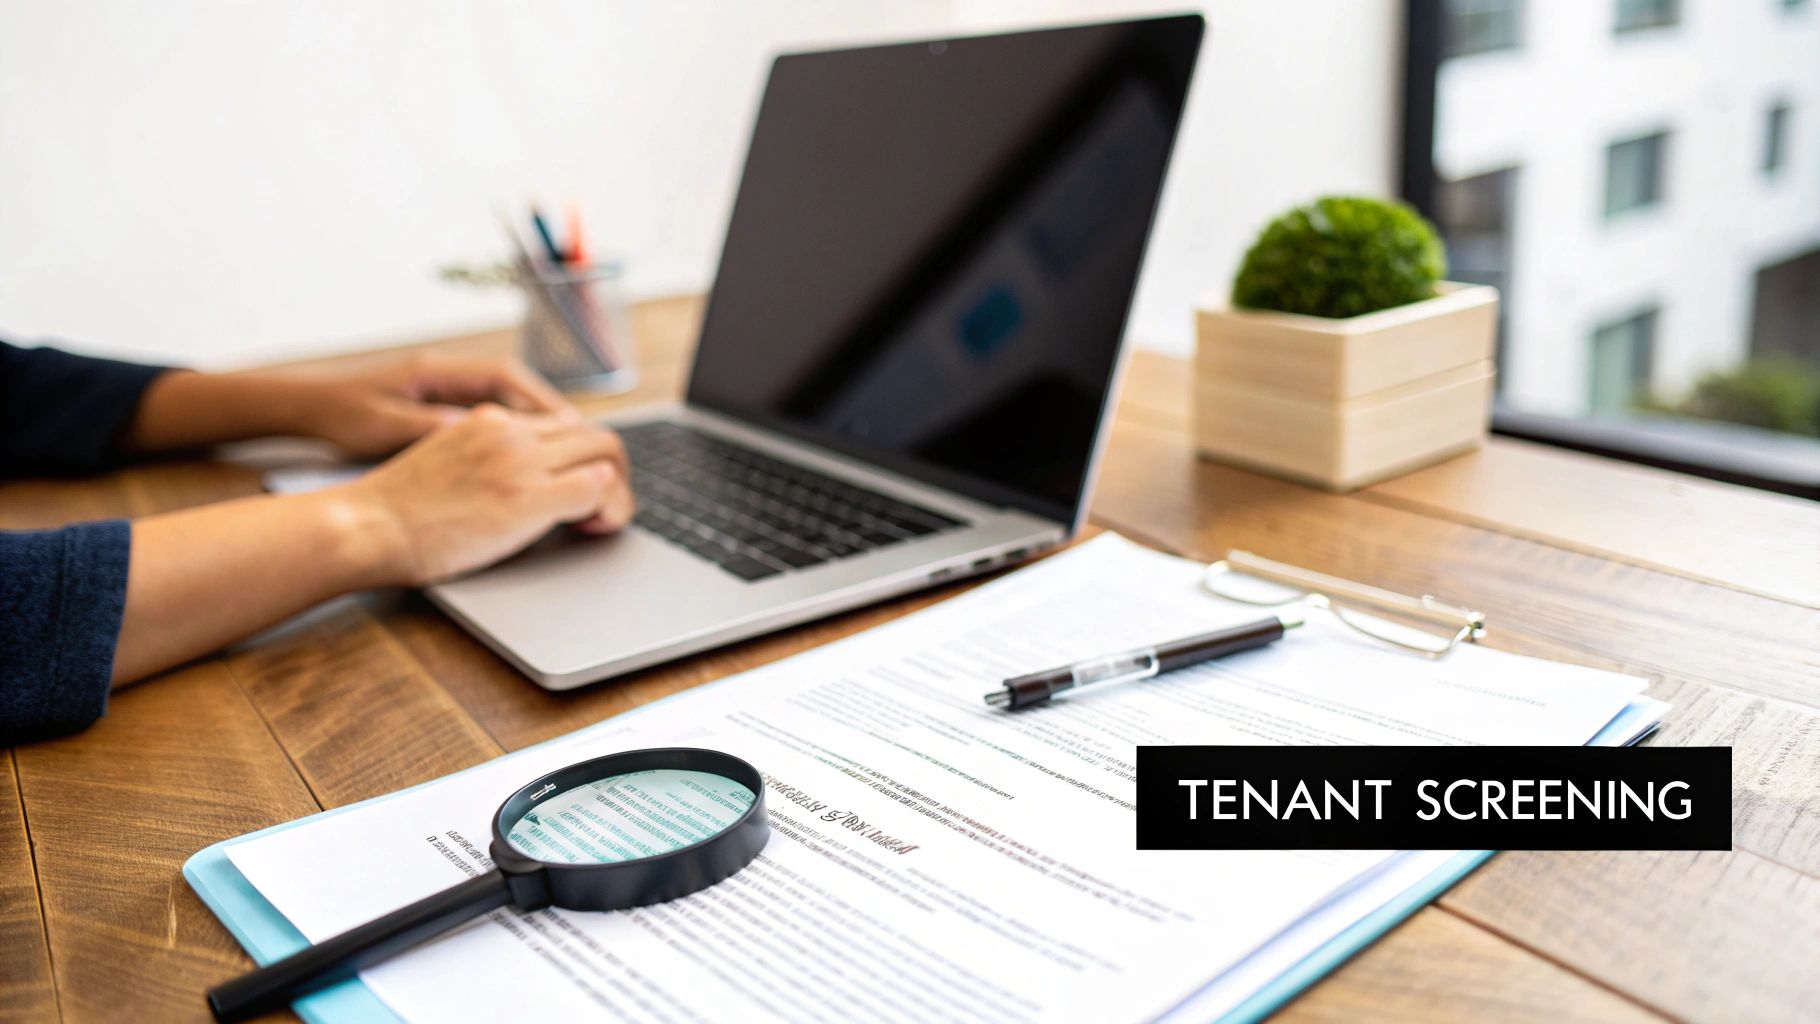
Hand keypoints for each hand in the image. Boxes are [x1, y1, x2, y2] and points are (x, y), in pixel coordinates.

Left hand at [296, 353, 572, 458]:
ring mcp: (444, 396)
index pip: (507, 378)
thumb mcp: (385, 425)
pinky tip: (528, 471)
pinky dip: (517, 444)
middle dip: (557, 422)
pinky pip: (492, 426)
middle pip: (518, 392)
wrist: (306, 411)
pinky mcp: (440, 416)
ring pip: (508, 411)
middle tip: (590, 452)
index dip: (544, 403)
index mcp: (437, 371)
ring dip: (541, 435)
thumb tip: (483, 430)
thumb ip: (434, 426)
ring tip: (571, 465)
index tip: (572, 428)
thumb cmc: (338, 416)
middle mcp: (446, 377)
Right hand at [341, 405, 634, 585]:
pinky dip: (612, 509)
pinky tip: (591, 530)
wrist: (364, 526)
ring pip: (608, 453)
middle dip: (612, 471)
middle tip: (602, 508)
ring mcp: (521, 461)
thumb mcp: (442, 462)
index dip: (581, 457)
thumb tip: (511, 484)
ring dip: (618, 489)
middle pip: (595, 433)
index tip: (578, 487)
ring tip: (601, 521)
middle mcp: (510, 431)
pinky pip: (601, 488)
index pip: (562, 424)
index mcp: (487, 420)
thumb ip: (481, 459)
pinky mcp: (528, 497)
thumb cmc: (393, 512)